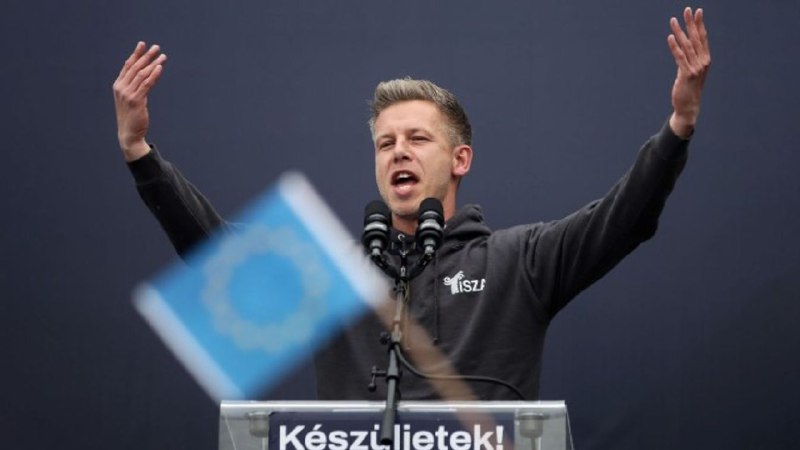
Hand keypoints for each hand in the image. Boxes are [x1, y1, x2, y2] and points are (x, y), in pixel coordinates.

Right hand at [112, 42, 166, 160]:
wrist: (128, 134)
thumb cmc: (131, 117)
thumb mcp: (130, 99)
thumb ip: (134, 87)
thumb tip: (144, 76)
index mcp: (118, 85)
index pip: (128, 66)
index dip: (135, 54)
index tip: (142, 44)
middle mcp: (121, 87)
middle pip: (135, 67)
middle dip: (146, 56)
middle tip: (156, 47)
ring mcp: (127, 94)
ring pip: (142, 74)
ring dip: (153, 63)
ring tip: (162, 56)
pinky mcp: (136, 100)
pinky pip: (146, 84)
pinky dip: (153, 75)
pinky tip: (159, 68)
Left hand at [667, 7, 710, 137]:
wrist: (689, 106)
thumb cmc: (689, 88)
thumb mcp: (690, 71)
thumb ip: (688, 59)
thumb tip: (682, 47)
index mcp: (705, 59)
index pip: (702, 38)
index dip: (699, 24)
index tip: (697, 11)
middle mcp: (703, 62)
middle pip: (695, 38)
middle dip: (691, 23)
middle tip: (686, 10)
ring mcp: (696, 68)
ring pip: (687, 46)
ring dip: (679, 31)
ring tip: (673, 20)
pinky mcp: (686, 74)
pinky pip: (680, 57)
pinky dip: (675, 46)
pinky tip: (670, 37)